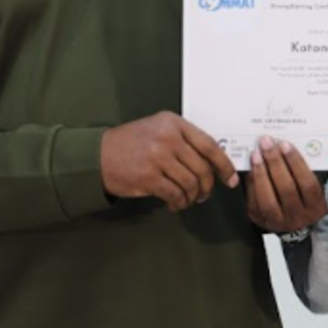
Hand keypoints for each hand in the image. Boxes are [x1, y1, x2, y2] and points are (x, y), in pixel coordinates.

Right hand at [100, 113, 235, 212]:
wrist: (97, 155)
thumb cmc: (129, 143)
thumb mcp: (157, 129)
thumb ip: (183, 139)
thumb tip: (211, 161)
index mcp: (173, 123)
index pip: (209, 144)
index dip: (224, 164)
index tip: (230, 178)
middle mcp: (168, 137)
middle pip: (202, 167)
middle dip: (208, 186)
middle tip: (204, 195)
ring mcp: (158, 157)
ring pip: (191, 183)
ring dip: (193, 197)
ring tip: (188, 200)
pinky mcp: (148, 177)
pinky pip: (175, 194)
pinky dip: (179, 203)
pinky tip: (175, 204)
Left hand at [245, 135, 326, 233]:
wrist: (294, 225)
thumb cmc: (303, 198)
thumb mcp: (311, 188)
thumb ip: (302, 171)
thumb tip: (282, 146)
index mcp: (315, 207)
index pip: (308, 184)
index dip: (296, 163)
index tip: (285, 144)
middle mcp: (298, 217)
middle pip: (286, 189)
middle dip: (275, 163)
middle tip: (267, 143)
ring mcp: (278, 222)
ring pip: (268, 199)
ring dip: (261, 173)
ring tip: (256, 154)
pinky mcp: (261, 220)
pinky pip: (254, 201)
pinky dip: (252, 182)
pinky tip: (251, 167)